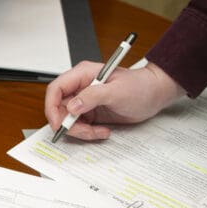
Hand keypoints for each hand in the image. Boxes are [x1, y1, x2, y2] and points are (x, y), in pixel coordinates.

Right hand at [44, 61, 186, 139]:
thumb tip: (72, 107)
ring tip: (98, 131)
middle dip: (68, 124)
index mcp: (83, 74)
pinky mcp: (90, 112)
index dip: (51, 107)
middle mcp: (80, 87)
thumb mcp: (117, 91)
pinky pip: (80, 126)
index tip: (58, 122)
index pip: (56, 89)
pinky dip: (88, 133)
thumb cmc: (140, 86)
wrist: (155, 95)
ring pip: (68, 120)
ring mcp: (84, 101)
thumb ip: (92, 96)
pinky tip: (102, 130)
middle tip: (83, 131)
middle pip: (59, 108)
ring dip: (80, 131)